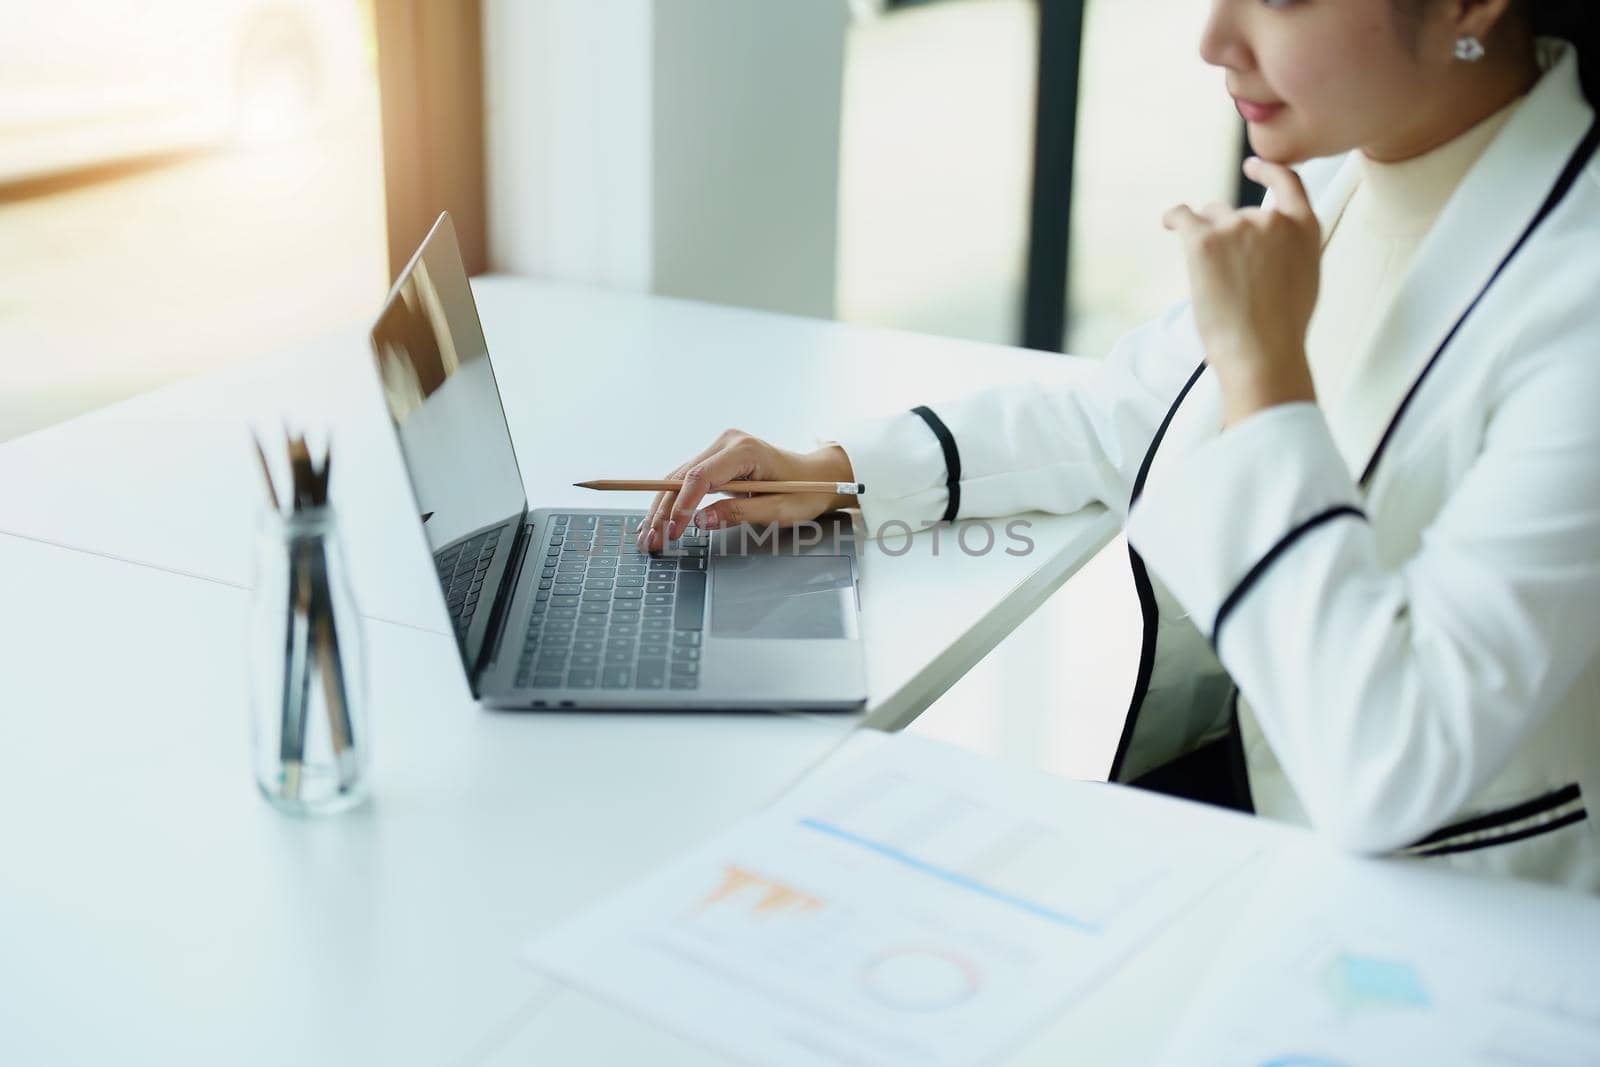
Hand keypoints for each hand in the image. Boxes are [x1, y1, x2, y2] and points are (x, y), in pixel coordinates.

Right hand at [634, 430, 855, 550]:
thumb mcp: (777, 510)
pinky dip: (671, 501)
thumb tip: (698, 521)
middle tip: (650, 540)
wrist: (817, 475)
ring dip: (661, 508)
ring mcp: (720, 448)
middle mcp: (727, 442)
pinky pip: (687, 480)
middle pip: (682, 477)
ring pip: (679, 478)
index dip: (682, 505)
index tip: (673, 531)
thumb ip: (737, 514)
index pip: (701, 477)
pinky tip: (657, 520)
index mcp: (744, 450)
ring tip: (647, 536)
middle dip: (663, 510)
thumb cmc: (804, 491)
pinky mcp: (717, 459)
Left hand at [1163, 156, 1321, 425]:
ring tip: (1211, 275)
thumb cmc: (1281, 330)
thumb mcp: (1304, 279)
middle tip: (1226, 272)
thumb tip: (1265, 244)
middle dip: (1227, 232)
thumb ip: (1290, 250)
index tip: (1253, 164)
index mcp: (1304, 228)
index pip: (1288, 183)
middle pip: (1238, 211)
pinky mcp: (1204, 240)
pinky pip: (1183, 216)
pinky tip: (1168, 221)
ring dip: (1205, 235)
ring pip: (1211, 217)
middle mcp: (1272, 219)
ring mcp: (1238, 226)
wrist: (1262, 352)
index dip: (1268, 171)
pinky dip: (1174, 217)